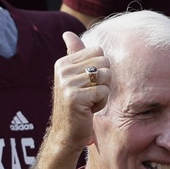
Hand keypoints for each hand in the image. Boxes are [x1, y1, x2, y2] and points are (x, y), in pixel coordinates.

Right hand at [50, 31, 109, 150]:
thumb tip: (67, 34)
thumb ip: (74, 54)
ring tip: (88, 102)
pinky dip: (100, 103)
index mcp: (63, 63)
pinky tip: (87, 110)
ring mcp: (67, 83)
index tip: (86, 85)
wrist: (65, 134)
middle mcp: (63, 71)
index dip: (99, 70)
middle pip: (104, 62)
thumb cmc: (75, 105)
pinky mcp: (75, 97)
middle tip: (88, 95)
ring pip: (106, 77)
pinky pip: (103, 92)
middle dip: (103, 81)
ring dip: (102, 93)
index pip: (98, 51)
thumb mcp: (73, 77)